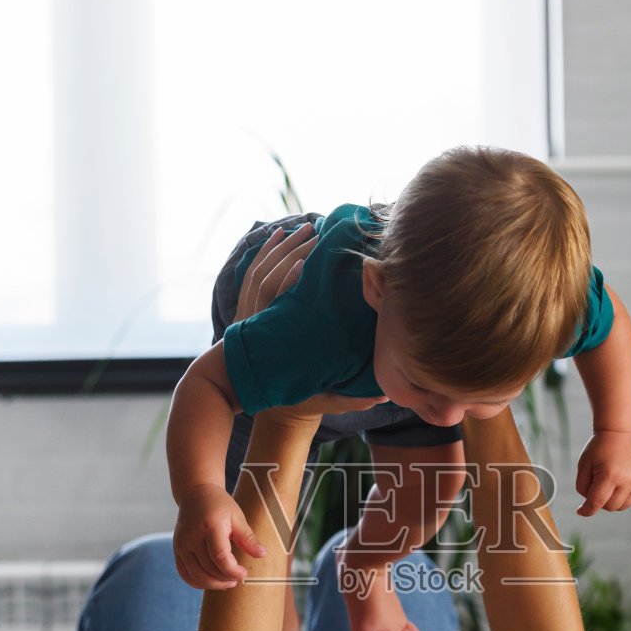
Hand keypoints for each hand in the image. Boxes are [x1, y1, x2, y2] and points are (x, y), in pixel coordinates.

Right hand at [172, 482, 267, 588]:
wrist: (195, 494)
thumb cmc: (219, 505)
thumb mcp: (237, 517)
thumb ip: (248, 538)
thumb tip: (263, 554)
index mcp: (210, 527)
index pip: (220, 557)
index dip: (233, 570)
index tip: (244, 574)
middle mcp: (192, 537)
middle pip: (209, 568)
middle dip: (226, 578)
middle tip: (238, 577)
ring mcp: (182, 544)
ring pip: (196, 574)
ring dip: (213, 584)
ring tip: (228, 581)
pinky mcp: (177, 550)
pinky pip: (184, 573)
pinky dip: (197, 582)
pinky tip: (211, 582)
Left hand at [235, 224, 380, 424]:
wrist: (254, 395)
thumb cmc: (292, 398)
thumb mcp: (319, 403)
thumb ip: (348, 400)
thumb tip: (381, 398)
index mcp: (271, 342)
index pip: (275, 303)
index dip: (287, 281)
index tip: (305, 263)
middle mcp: (256, 322)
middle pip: (266, 278)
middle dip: (290, 252)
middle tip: (317, 234)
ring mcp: (249, 312)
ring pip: (258, 271)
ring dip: (280, 247)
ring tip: (306, 227)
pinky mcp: (250, 305)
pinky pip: (253, 271)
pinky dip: (265, 251)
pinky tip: (280, 234)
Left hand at [575, 430, 630, 516]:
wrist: (619, 433)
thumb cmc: (598, 449)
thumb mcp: (584, 466)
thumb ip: (583, 488)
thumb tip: (589, 506)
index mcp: (609, 474)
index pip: (597, 502)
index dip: (587, 510)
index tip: (580, 512)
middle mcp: (627, 480)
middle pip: (610, 507)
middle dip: (600, 501)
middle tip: (596, 484)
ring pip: (621, 506)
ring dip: (611, 500)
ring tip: (608, 483)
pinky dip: (622, 497)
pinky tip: (618, 484)